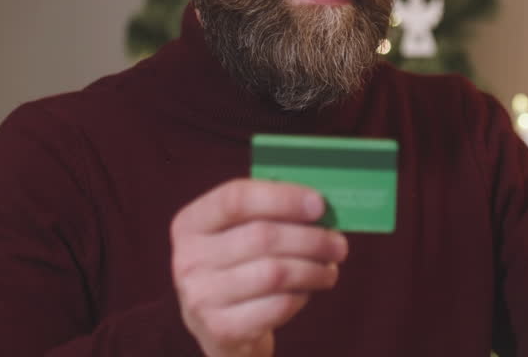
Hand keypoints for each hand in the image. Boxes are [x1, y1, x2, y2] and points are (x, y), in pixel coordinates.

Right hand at [171, 179, 347, 356]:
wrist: (218, 326)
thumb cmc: (238, 266)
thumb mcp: (237, 234)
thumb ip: (268, 213)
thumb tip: (319, 204)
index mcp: (190, 223)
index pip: (236, 198)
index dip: (283, 198)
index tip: (319, 205)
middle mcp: (188, 258)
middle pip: (263, 237)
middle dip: (311, 239)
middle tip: (339, 244)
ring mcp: (201, 297)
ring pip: (275, 273)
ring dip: (313, 269)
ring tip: (330, 268)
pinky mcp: (221, 329)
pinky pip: (277, 306)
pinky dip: (301, 296)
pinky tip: (308, 290)